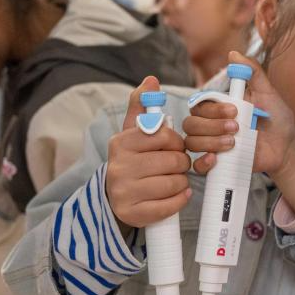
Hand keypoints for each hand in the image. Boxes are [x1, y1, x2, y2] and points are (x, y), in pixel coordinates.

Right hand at [106, 76, 191, 228]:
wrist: (113, 196)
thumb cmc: (131, 160)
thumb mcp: (132, 133)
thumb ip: (142, 106)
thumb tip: (151, 80)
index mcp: (121, 143)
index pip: (164, 136)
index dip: (176, 142)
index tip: (173, 147)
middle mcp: (119, 167)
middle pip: (173, 161)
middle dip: (181, 163)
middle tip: (175, 165)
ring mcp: (125, 192)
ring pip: (175, 184)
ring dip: (181, 182)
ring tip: (172, 180)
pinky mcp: (134, 214)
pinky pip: (171, 206)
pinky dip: (179, 200)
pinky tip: (174, 195)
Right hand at [182, 52, 294, 212]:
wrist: (286, 147)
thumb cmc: (276, 118)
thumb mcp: (268, 93)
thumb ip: (253, 73)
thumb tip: (234, 53)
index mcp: (219, 106)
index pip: (199, 104)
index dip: (213, 108)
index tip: (235, 109)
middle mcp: (211, 124)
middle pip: (191, 123)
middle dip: (211, 125)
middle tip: (236, 127)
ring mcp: (212, 144)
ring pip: (191, 142)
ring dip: (209, 141)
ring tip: (233, 143)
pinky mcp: (217, 164)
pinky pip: (197, 165)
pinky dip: (203, 162)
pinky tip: (216, 159)